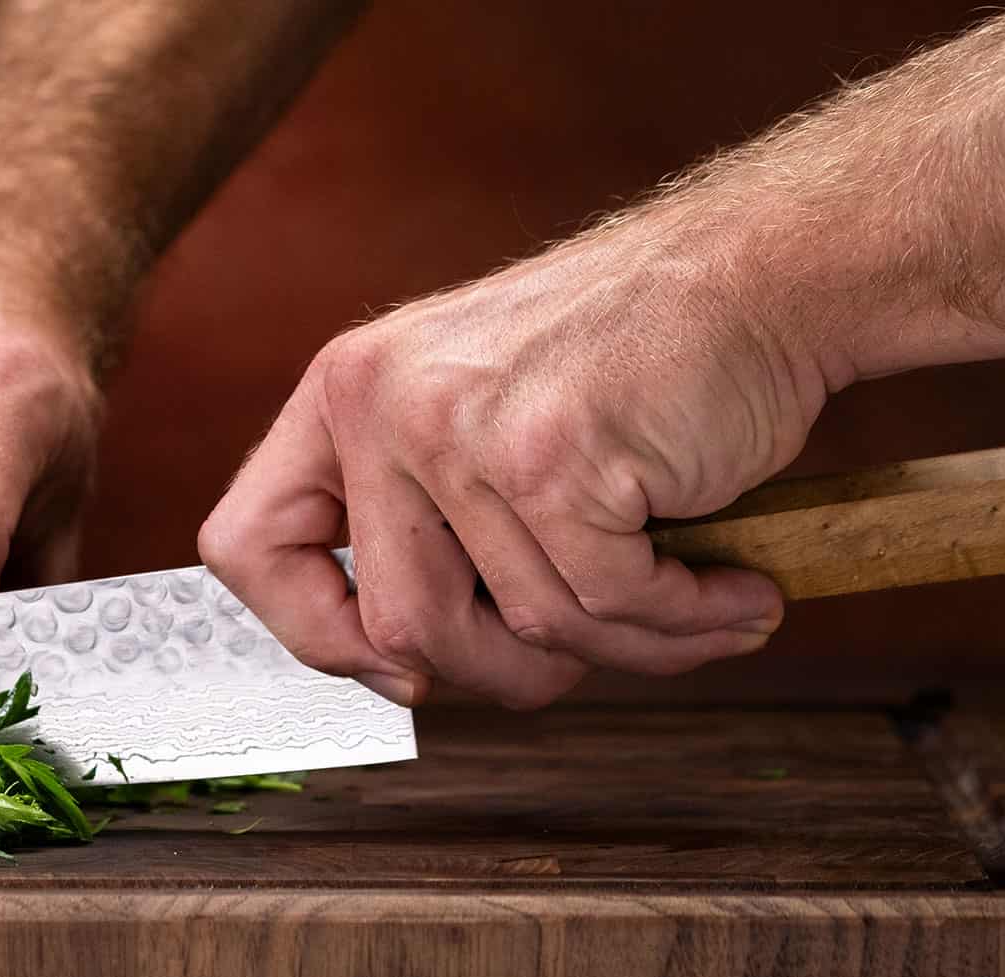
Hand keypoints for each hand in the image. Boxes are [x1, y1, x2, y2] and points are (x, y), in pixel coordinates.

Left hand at [199, 218, 827, 707]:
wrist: (761, 275)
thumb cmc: (630, 369)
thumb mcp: (475, 423)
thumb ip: (421, 528)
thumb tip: (398, 670)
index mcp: (343, 396)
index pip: (243, 547)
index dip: (310, 632)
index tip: (393, 663)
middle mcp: (381, 404)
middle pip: (399, 628)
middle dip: (503, 674)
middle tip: (584, 648)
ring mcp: (463, 428)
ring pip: (520, 629)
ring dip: (624, 649)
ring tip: (689, 608)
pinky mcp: (555, 458)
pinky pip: (606, 608)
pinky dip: (683, 625)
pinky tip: (732, 593)